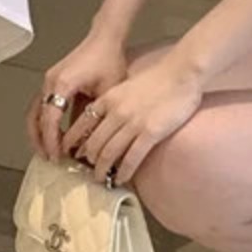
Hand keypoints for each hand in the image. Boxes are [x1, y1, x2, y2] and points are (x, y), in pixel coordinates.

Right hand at [26, 30, 129, 162]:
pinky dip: (46, 120)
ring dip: (40, 131)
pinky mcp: (54, 80)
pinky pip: (44, 104)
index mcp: (62, 84)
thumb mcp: (106, 93)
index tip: (56, 157)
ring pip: (36, 111)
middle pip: (35, 117)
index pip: (50, 120)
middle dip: (40, 140)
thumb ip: (95, 117)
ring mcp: (50, 80)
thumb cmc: (109, 59)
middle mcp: (51, 82)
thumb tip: (88, 143)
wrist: (106, 37)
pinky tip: (57, 133)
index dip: (52, 141)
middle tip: (48, 157)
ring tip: (48, 149)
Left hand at [59, 57, 203, 187]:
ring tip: (101, 179)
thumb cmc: (158, 78)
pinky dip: (123, 172)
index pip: (82, 124)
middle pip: (94, 143)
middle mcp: (116, 112)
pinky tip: (120, 179)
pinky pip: (131, 158)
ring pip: (109, 154)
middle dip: (87, 160)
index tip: (69, 152)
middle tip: (86, 170)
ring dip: (102, 170)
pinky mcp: (150, 133)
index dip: (73, 141)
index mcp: (109, 98)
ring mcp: (133, 123)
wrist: (182, 72)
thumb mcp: (126, 86)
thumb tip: (104, 121)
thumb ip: (113, 102)